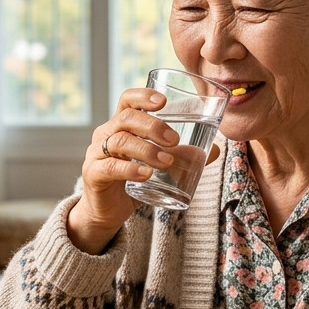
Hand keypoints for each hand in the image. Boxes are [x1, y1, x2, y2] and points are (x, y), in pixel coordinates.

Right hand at [67, 88, 219, 254]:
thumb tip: (214, 150)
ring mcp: (96, 153)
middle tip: (175, 140)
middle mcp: (106, 134)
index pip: (128, 100)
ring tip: (167, 161)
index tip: (163, 102)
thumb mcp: (160, 166)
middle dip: (153, 126)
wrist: (109, 212)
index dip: (143, 96)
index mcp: (121, 125)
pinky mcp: (93, 174)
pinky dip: (130, 169)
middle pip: (127, 118)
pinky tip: (146, 174)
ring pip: (120, 141)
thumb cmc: (134, 181)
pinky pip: (110, 167)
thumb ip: (183, 156)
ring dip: (147, 149)